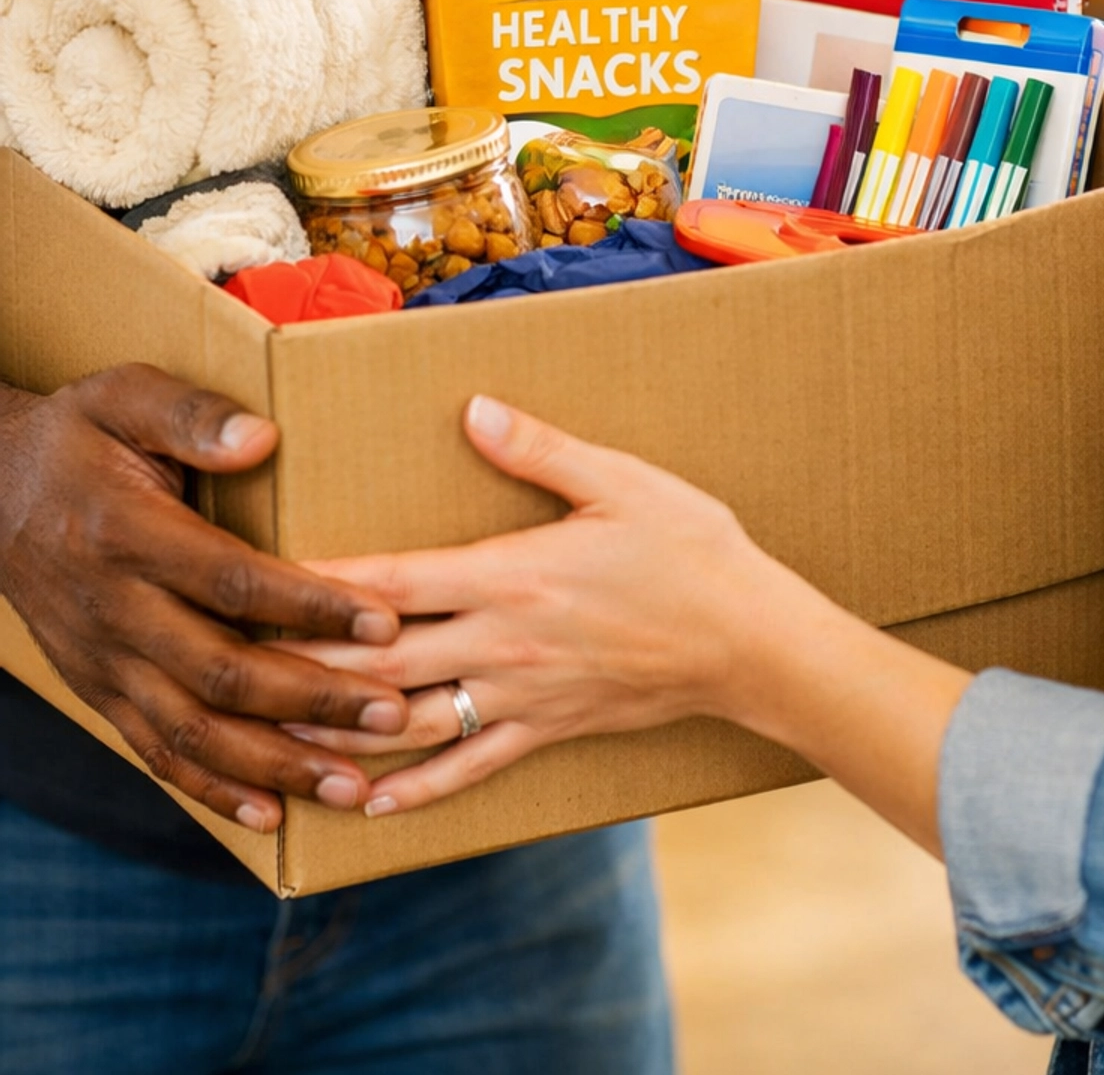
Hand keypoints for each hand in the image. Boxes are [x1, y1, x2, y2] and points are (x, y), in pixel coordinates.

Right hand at [0, 366, 408, 832]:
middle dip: (314, 701)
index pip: (231, 580)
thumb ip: (192, 414)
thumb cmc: (77, 435)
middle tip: (393, 714)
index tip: (384, 620)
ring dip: (276, 765)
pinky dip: (215, 792)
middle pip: (221, 672)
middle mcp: (112, 609)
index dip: (309, 606)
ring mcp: (103, 661)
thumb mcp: (125, 395)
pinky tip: (273, 813)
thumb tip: (263, 437)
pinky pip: (156, 753)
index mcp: (127, 533)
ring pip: (193, 732)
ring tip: (354, 784)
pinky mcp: (99, 691)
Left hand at [285, 393, 793, 815]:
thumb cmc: (691, 550)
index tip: (262, 582)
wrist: (753, 640)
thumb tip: (473, 410)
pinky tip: (370, 804)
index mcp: (511, 575)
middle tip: (239, 672)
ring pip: (410, 726)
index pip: (393, 584)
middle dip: (307, 669)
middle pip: (381, 664)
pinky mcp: (547, 729)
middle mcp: (503, 643)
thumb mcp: (621, 481)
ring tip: (275, 740)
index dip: (322, 587)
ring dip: (342, 735)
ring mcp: (523, 695)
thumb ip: (540, 449)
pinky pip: (470, 767)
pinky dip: (415, 790)